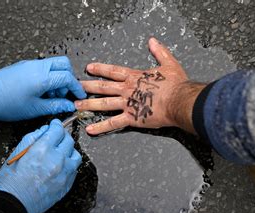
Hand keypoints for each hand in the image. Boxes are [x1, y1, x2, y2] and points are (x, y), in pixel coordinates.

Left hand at [0, 56, 86, 120]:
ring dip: (58, 77)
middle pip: (64, 64)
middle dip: (69, 78)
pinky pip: (43, 67)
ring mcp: (30, 64)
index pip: (68, 78)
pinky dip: (48, 76)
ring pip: (54, 64)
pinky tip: (42, 91)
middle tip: (65, 93)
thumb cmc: (6, 104)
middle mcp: (38, 66)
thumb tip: (69, 106)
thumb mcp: (35, 109)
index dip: (77, 88)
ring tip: (51, 95)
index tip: (79, 96)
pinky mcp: (24, 66)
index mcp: (42, 77)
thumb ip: (56, 106)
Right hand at [0, 119, 81, 212]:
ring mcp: (64, 174)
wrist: (12, 206)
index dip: (56, 125)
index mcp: (42, 150)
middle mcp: (57, 160)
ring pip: (75, 155)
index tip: (54, 125)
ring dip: (69, 151)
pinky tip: (60, 166)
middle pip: (69, 141)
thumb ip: (32, 138)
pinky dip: (69, 164)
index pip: (58, 130)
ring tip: (59, 152)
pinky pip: (74, 170)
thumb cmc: (10, 181)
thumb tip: (44, 130)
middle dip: (62, 136)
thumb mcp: (16, 154)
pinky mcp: (66, 185)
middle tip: (56, 137)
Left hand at [75, 37, 204, 134]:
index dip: (100, 69)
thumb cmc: (176, 85)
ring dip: (89, 104)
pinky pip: (113, 123)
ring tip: (76, 105)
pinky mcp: (132, 118)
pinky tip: (90, 129)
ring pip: (103, 104)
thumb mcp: (169, 63)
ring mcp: (127, 104)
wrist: (179, 101)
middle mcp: (127, 90)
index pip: (113, 71)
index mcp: (135, 77)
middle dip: (88, 86)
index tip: (89, 68)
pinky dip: (101, 127)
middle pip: (103, 87)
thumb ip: (159, 52)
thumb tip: (153, 41)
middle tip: (75, 86)